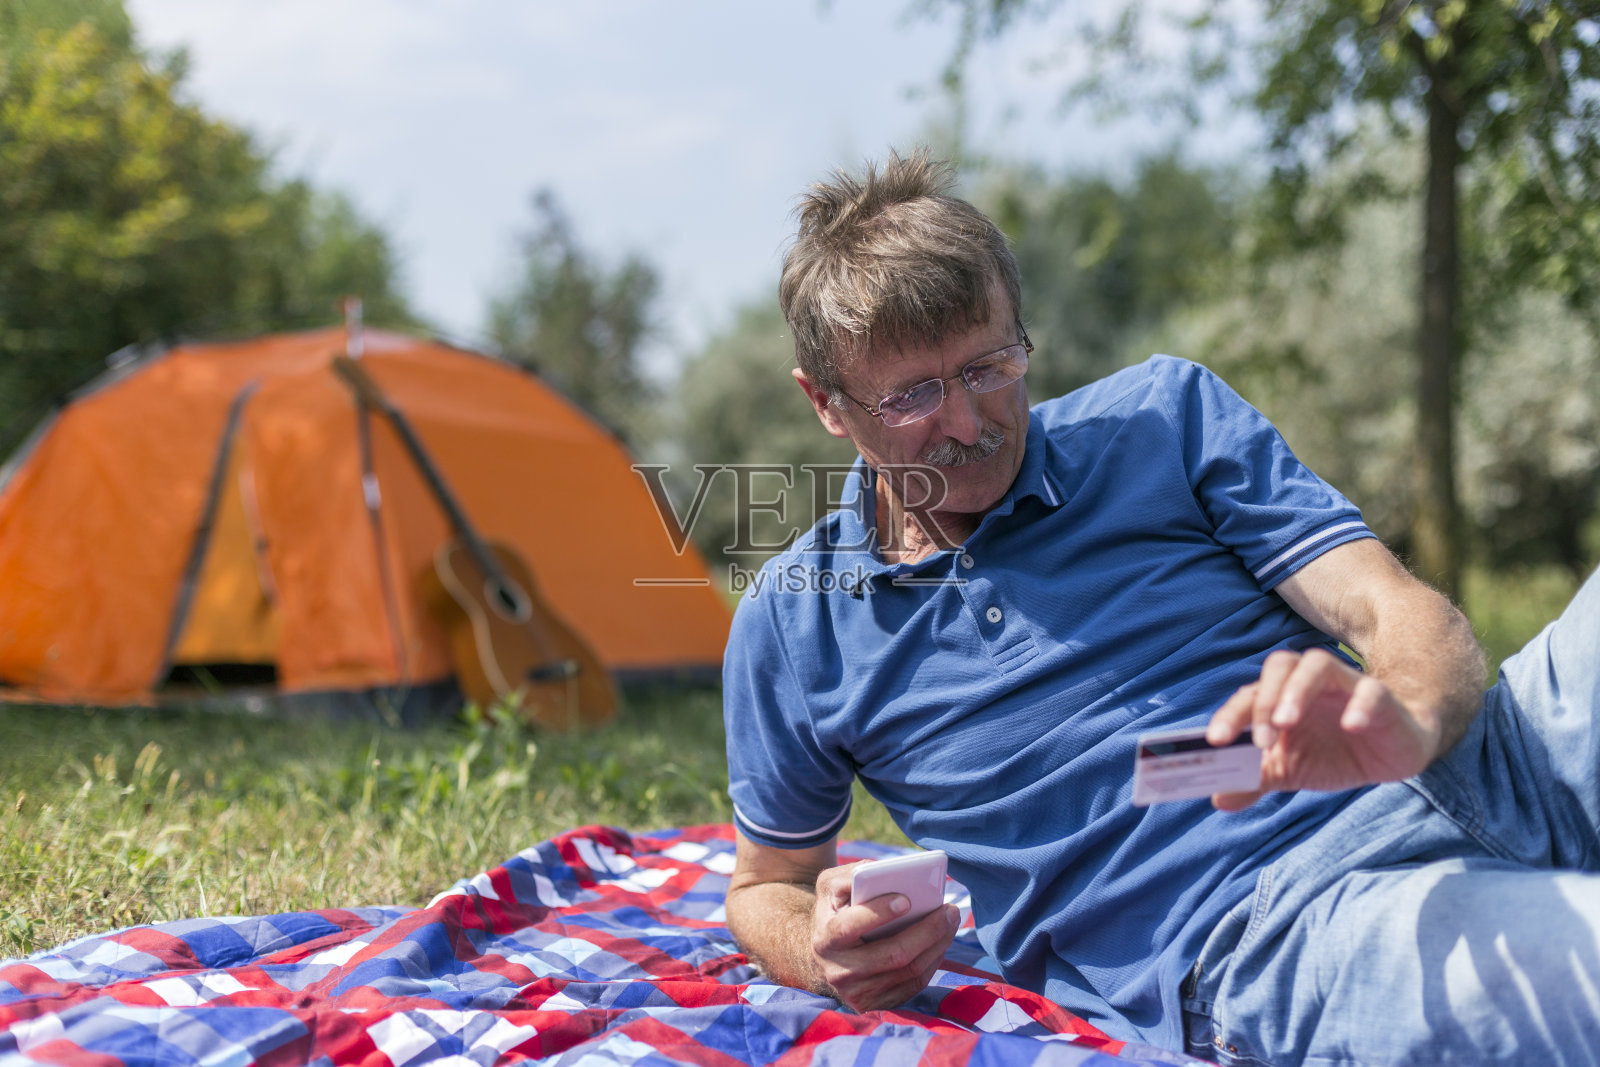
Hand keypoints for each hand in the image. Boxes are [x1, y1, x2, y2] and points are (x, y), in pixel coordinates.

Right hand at [808, 863, 960, 1011]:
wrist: (823, 955)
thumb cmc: (834, 911)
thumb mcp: (830, 887)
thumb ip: (849, 875)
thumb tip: (881, 871)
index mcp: (826, 939)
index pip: (850, 927)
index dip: (878, 913)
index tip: (906, 899)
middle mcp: (839, 971)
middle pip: (893, 955)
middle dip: (927, 931)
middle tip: (950, 909)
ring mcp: (859, 993)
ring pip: (909, 971)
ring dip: (937, 944)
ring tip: (951, 920)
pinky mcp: (877, 1005)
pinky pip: (914, 985)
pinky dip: (932, 961)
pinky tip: (942, 941)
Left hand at [1205, 648, 1441, 810]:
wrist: (1392, 751)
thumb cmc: (1333, 754)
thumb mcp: (1290, 771)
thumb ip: (1255, 780)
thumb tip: (1218, 799)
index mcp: (1280, 696)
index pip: (1248, 695)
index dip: (1230, 715)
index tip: (1216, 741)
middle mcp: (1308, 682)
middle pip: (1278, 668)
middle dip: (1264, 702)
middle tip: (1260, 740)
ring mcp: (1345, 684)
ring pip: (1317, 665)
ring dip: (1297, 691)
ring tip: (1286, 723)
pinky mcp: (1380, 698)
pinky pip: (1370, 691)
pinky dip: (1358, 706)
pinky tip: (1352, 726)